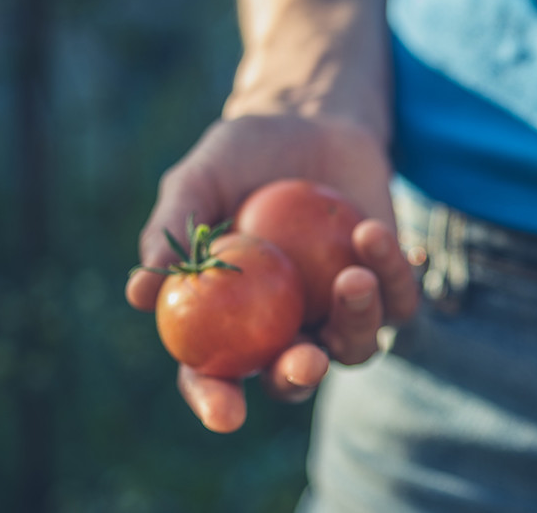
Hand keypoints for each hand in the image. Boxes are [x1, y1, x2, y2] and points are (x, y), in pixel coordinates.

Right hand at [125, 114, 418, 431]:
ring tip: (353, 276)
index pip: (215, 377)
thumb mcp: (199, 181)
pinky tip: (372, 233)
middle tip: (305, 359)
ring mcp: (339, 311)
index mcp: (228, 321)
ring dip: (357, 320)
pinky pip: (397, 298)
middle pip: (294, 377)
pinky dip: (390, 271)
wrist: (310, 121)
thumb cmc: (242, 156)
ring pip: (356, 347)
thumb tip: (140, 294)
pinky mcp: (388, 285)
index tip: (225, 415)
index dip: (216, 402)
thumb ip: (172, 233)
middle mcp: (286, 328)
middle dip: (299, 378)